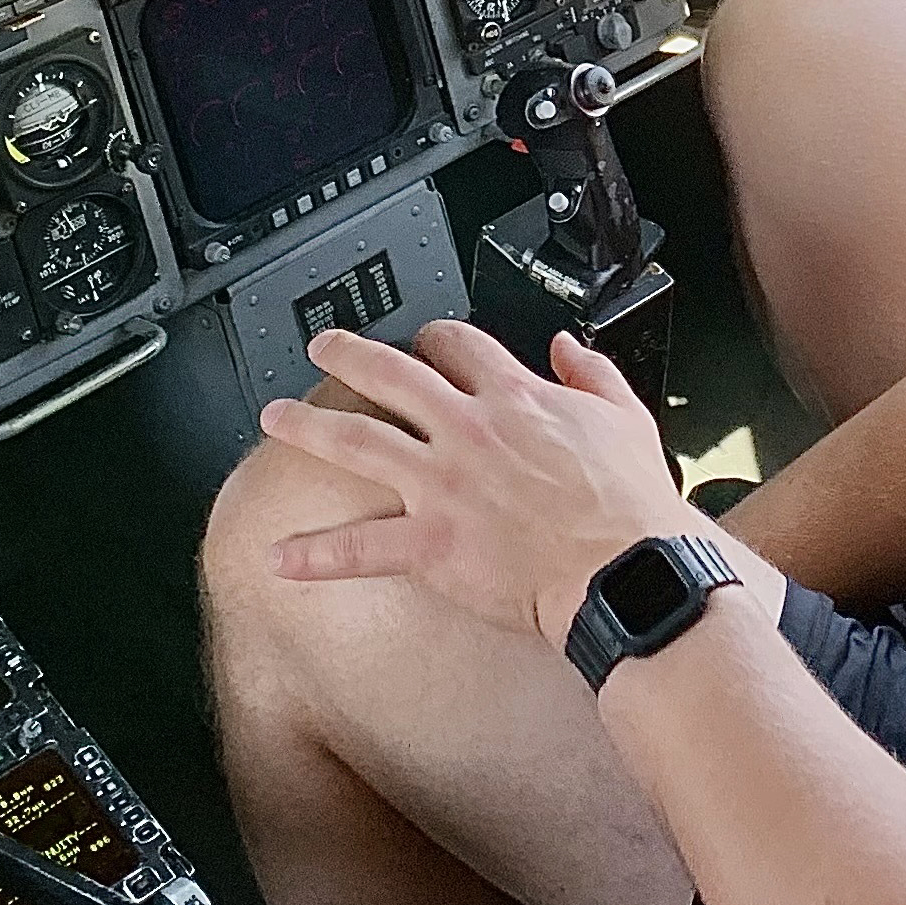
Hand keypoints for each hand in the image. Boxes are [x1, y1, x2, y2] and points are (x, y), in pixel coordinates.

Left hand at [259, 320, 713, 647]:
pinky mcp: (432, 542)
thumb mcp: (626, 415)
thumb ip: (592, 372)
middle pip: (390, 375)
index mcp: (514, 398)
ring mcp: (443, 484)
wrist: (626, 567)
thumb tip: (568, 346)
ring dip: (308, 426)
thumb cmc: (630, 504)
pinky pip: (360, 547)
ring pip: (357, 441)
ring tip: (275, 417)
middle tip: (321, 347)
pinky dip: (315, 554)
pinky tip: (280, 557)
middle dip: (348, 355)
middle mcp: (467, 430)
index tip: (424, 339)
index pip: (459, 346)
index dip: (435, 337)